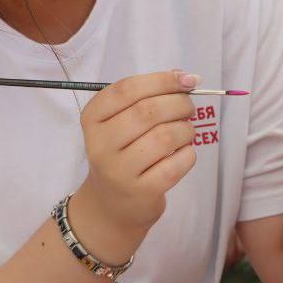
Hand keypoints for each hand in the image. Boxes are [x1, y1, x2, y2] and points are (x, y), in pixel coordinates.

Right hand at [73, 71, 198, 261]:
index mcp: (93, 119)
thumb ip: (148, 96)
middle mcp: (100, 144)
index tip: (188, 79)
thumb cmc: (122, 153)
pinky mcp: (141, 192)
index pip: (127, 90)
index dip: (162, 80)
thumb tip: (185, 77)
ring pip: (164, 137)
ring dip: (186, 129)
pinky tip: (184, 153)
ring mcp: (119, 171)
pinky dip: (188, 153)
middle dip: (179, 103)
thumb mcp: (121, 122)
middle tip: (189, 108)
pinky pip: (176, 164)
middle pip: (147, 111)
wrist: (110, 205)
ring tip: (186, 132)